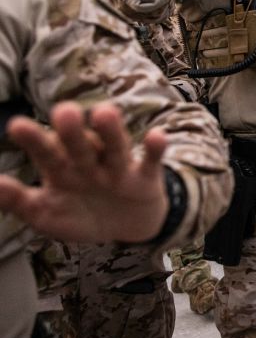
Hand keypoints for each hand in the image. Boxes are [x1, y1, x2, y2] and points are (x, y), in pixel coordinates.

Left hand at [0, 102, 169, 242]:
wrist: (128, 225)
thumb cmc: (81, 215)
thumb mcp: (45, 214)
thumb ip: (18, 201)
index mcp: (62, 169)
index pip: (46, 152)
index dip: (34, 140)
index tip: (17, 125)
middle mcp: (89, 163)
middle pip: (79, 145)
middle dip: (72, 131)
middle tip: (63, 111)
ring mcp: (118, 168)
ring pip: (115, 147)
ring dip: (111, 132)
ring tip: (105, 113)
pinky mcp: (145, 176)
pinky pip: (151, 161)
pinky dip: (155, 149)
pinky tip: (157, 137)